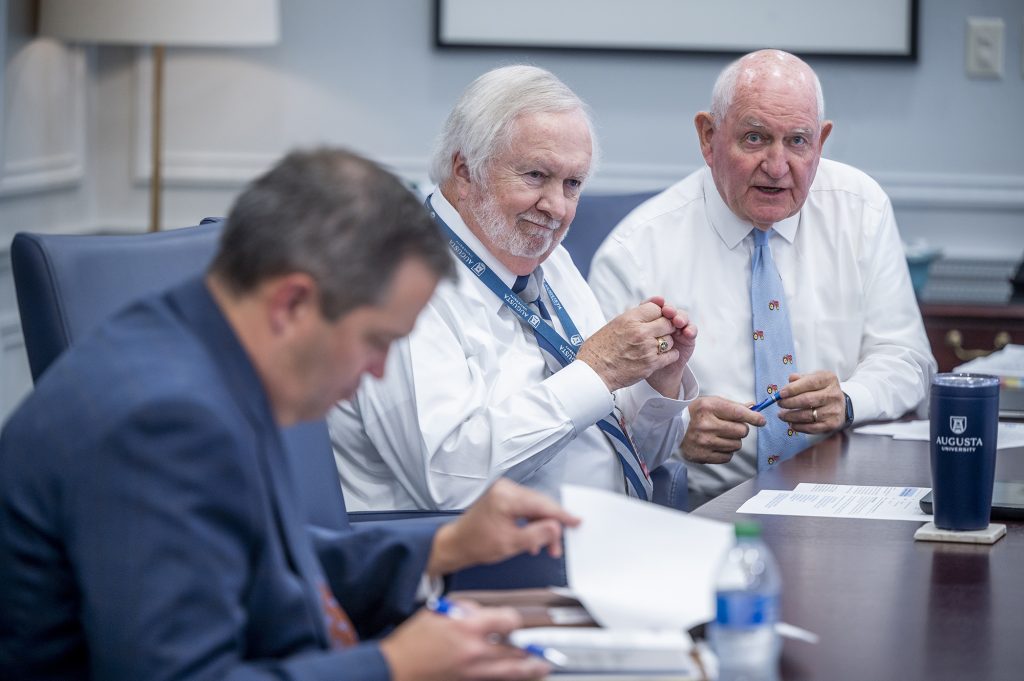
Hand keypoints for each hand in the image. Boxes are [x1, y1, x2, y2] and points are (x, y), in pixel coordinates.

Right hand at [381, 603, 548, 680]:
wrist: (396, 668)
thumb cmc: (412, 640)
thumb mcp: (438, 612)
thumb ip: (465, 609)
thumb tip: (482, 612)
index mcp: (467, 627)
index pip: (506, 620)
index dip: (516, 619)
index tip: (516, 619)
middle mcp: (474, 651)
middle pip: (515, 650)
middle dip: (532, 647)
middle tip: (545, 646)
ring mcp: (472, 671)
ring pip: (511, 671)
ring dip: (531, 668)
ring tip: (544, 665)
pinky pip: (496, 679)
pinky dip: (510, 676)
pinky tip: (519, 674)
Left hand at [426, 479, 579, 576]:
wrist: (457, 544)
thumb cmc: (477, 544)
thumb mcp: (511, 543)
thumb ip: (537, 534)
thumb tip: (556, 527)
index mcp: (506, 497)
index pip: (542, 504)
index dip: (561, 515)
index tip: (576, 522)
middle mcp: (506, 489)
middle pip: (540, 505)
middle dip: (551, 526)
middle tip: (557, 546)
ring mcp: (504, 491)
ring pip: (534, 507)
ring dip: (542, 527)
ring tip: (546, 548)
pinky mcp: (503, 497)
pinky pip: (525, 508)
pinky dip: (532, 523)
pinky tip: (533, 541)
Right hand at [576, 300, 680, 392]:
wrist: (593, 372)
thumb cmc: (598, 350)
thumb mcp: (612, 325)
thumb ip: (631, 318)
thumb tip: (645, 310)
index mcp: (629, 319)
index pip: (656, 308)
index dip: (658, 313)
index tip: (656, 319)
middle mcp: (640, 332)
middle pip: (667, 323)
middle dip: (665, 327)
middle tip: (660, 333)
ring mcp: (647, 348)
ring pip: (670, 340)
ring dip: (666, 343)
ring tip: (657, 347)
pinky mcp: (651, 364)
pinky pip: (671, 355)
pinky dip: (670, 356)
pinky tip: (663, 356)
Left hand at [644, 297, 697, 398]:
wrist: (653, 374)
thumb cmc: (639, 357)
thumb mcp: (634, 341)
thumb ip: (635, 327)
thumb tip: (630, 315)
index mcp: (651, 318)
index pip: (655, 305)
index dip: (657, 302)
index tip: (658, 302)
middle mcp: (665, 321)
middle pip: (669, 309)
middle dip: (669, 309)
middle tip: (668, 312)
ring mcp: (677, 328)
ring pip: (681, 317)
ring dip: (680, 317)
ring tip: (678, 322)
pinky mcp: (687, 337)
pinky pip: (691, 330)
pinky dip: (690, 329)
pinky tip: (687, 332)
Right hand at [681, 396, 765, 463]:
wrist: (672, 427)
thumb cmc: (696, 413)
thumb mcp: (711, 403)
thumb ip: (733, 406)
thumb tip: (753, 407)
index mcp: (709, 407)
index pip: (739, 413)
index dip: (754, 417)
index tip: (761, 420)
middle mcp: (706, 425)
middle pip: (741, 431)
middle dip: (741, 429)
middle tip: (731, 427)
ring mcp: (704, 442)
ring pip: (737, 445)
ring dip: (733, 441)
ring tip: (721, 436)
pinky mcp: (703, 456)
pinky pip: (728, 457)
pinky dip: (726, 452)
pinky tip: (717, 445)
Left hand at [777, 371, 844, 432]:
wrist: (840, 405)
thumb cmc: (821, 389)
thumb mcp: (813, 378)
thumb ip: (800, 378)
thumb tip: (790, 380)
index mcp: (829, 379)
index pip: (810, 383)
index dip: (793, 389)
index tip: (781, 393)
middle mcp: (834, 394)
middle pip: (807, 400)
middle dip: (789, 403)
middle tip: (779, 404)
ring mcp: (834, 410)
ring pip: (807, 415)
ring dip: (790, 416)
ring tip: (781, 415)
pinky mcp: (832, 424)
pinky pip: (811, 428)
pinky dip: (798, 426)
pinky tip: (791, 423)